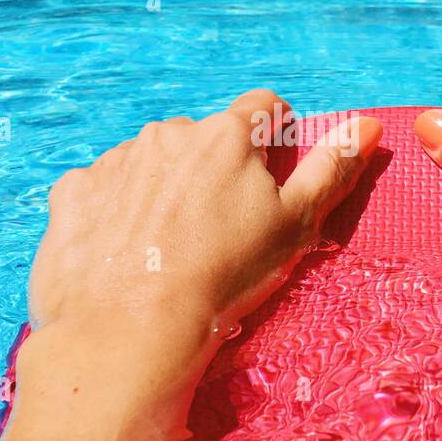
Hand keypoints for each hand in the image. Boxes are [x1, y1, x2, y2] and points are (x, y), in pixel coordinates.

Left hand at [13, 90, 382, 440]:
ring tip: (166, 248)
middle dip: (211, 170)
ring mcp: (116, 160)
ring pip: (151, 163)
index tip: (266, 181)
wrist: (127, 330)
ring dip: (162, 189)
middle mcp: (168, 133)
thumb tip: (367, 125)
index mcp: (226, 136)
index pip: (264, 110)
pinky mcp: (73, 191)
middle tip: (214, 230)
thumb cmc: (223, 279)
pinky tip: (124, 253)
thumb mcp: (295, 228)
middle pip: (202, 139)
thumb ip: (331, 170)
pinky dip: (114, 210)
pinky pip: (102, 189)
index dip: (272, 141)